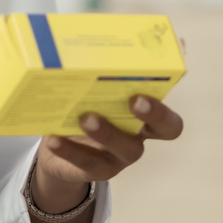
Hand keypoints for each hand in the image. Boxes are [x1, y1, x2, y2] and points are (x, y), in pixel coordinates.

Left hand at [31, 95, 183, 222]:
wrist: (56, 149)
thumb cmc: (80, 112)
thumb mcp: (89, 97)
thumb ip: (95, 80)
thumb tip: (83, 50)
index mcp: (141, 117)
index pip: (169, 118)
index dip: (163, 108)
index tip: (145, 94)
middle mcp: (138, 137)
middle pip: (161, 131)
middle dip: (152, 115)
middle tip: (134, 101)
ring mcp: (119, 158)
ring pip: (124, 149)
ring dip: (107, 132)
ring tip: (85, 118)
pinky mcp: (95, 172)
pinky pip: (86, 163)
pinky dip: (69, 150)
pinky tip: (53, 139)